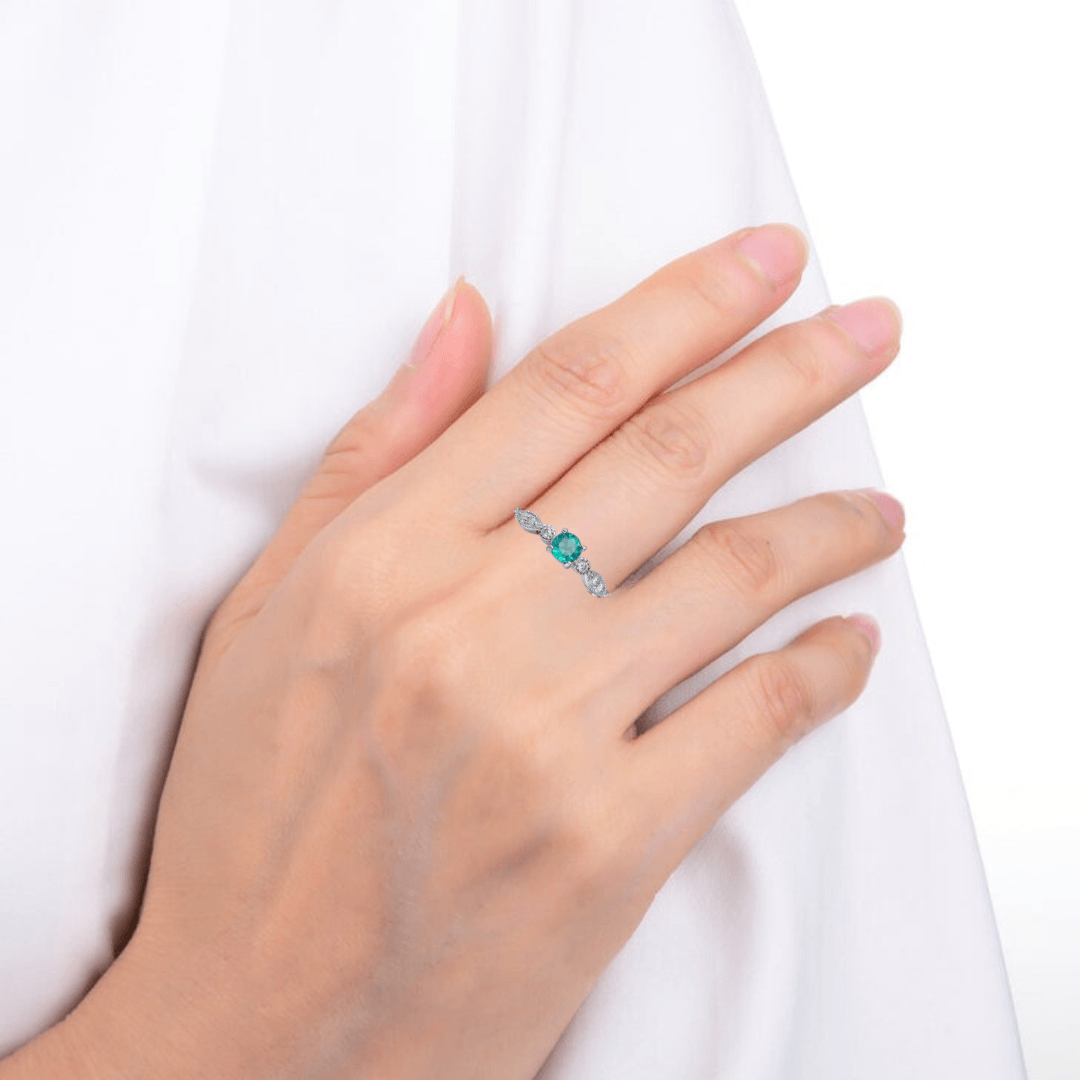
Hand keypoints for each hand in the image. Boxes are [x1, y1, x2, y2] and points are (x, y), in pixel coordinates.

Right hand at [53, 225, 901, 1078]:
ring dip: (832, 528)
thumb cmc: (252, 818)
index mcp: (385, 555)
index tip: (764, 262)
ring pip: (738, 575)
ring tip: (880, 513)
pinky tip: (850, 645)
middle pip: (675, 452)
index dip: (684, 304)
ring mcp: (550, 733)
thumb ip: (380, 453)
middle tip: (867, 330)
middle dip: (793, 370)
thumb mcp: (270, 611)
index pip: (569, 386)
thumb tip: (467, 321)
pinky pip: (758, 720)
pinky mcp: (611, 842)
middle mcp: (473, 624)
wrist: (262, 1026)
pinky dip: (824, 670)